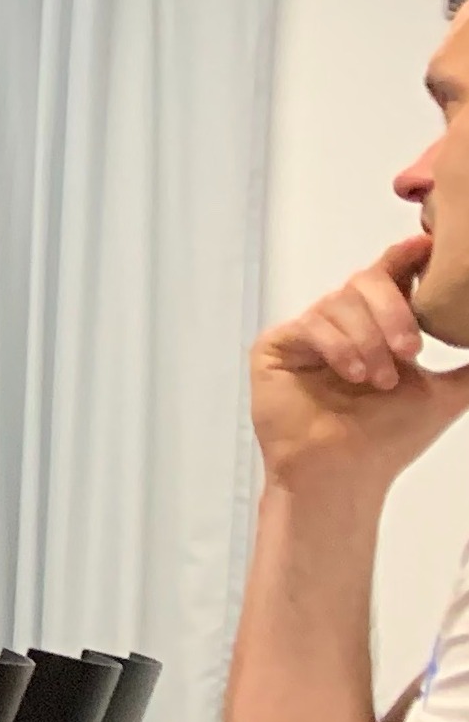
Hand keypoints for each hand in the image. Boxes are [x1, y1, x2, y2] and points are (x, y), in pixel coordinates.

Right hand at [252, 235, 468, 494]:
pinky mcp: (276, 347)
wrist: (345, 474)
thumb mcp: (445, 393)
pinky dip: (339, 347)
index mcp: (378, 325)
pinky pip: (311, 325)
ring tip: (378, 380)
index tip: (427, 246)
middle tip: (411, 350)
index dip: (408, 257)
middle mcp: (341, 322)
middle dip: (393, 311)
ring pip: (339, 302)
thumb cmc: (388, 439)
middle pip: (366, 281)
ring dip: (368, 340)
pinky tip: (354, 374)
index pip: (392, 276)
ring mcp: (308, 333)